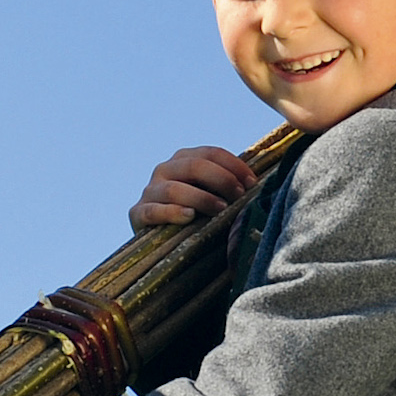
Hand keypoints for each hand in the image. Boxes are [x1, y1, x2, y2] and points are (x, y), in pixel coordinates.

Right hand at [131, 145, 255, 232]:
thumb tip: (258, 183)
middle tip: (239, 196)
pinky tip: (190, 216)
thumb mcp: (212, 195)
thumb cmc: (197, 217)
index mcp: (184, 159)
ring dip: (201, 197)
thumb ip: (228, 186)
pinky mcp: (138, 214)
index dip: (234, 166)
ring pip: (175, 188)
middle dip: (222, 179)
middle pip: (194, 165)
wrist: (163, 242)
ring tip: (221, 209)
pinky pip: (154, 210)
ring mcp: (150, 191)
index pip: (211, 153)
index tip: (253, 183)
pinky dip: (172, 212)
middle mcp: (165, 170)